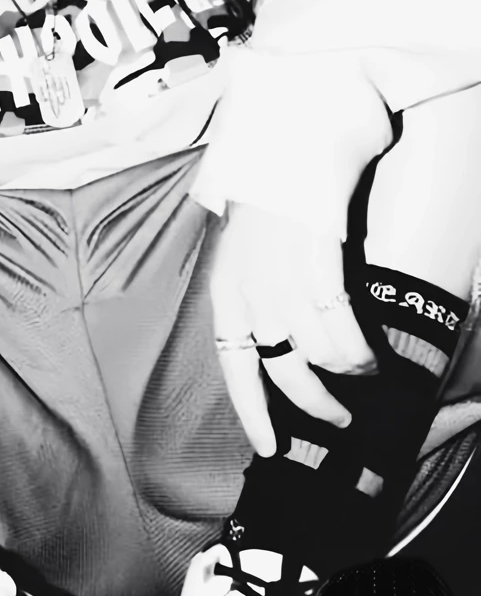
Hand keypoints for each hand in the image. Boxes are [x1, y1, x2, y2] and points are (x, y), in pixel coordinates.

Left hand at [210, 202, 377, 457]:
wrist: (284, 148)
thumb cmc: (267, 196)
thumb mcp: (242, 252)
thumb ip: (253, 294)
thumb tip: (274, 333)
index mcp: (225, 295)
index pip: (235, 369)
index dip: (253, 413)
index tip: (269, 447)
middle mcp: (250, 298)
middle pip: (285, 374)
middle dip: (317, 405)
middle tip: (340, 417)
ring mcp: (283, 287)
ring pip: (321, 360)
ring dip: (348, 373)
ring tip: (362, 370)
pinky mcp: (318, 273)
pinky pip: (344, 335)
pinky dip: (361, 353)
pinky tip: (371, 358)